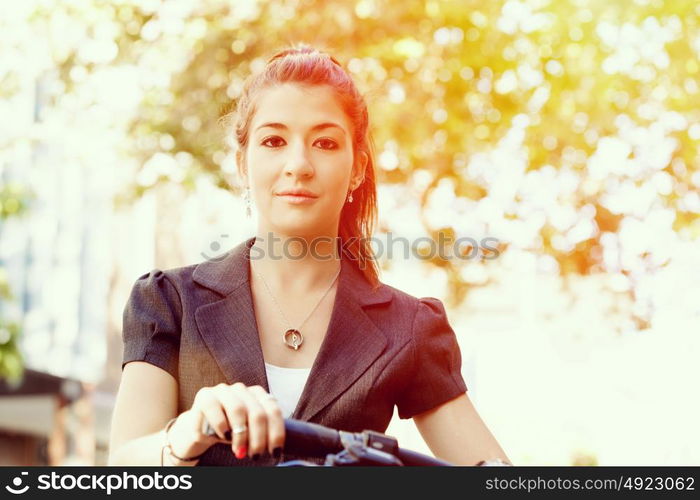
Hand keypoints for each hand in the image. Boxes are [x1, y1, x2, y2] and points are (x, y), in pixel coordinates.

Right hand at [168, 383, 284, 461]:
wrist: (200, 430)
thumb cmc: (229, 431)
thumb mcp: (248, 432)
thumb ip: (262, 433)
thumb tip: (276, 449)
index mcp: (257, 394)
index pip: (273, 410)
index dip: (276, 432)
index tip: (275, 451)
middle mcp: (241, 389)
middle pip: (258, 413)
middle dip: (258, 438)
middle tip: (255, 455)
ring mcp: (223, 390)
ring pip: (238, 410)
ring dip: (240, 435)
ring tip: (239, 450)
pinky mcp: (205, 396)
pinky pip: (215, 410)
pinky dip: (221, 426)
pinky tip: (223, 436)